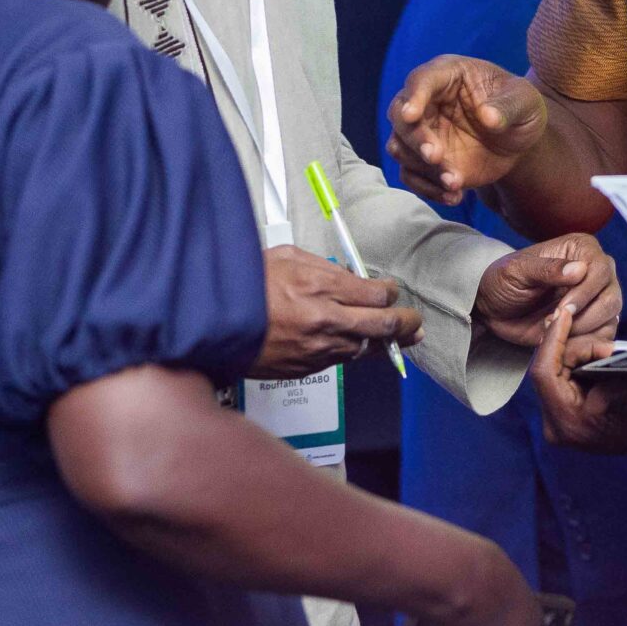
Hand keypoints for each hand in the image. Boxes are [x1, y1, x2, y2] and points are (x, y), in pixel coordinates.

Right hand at [253, 246, 421, 378]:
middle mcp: (325, 321)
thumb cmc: (245, 285)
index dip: (390, 293)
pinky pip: (342, 361)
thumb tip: (350, 277)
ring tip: (406, 339)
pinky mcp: (305, 368)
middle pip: (383, 325)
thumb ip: (324, 267)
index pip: (376, 295)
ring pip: (367, 349)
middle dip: (405, 323)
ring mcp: (316, 349)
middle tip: (415, 321)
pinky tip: (366, 347)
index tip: (391, 291)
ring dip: (388, 343)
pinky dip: (357, 352)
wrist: (211, 322)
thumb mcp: (287, 257)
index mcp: (320, 288)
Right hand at [387, 56, 547, 203]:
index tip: (411, 114)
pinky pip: (412, 175)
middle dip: (414, 138)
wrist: (519, 140)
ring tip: (454, 182)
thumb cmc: (520, 108)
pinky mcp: (424, 161)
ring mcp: (423, 132)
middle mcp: (428, 101)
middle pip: (399, 115)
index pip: (422, 79)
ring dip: (423, 167)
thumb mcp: (526, 101)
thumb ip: (509, 106)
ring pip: (400, 147)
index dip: (414, 96)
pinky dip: (429, 188)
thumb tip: (489, 117)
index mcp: (449, 75)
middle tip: (435, 156)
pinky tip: (454, 195)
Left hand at [477, 233, 619, 349]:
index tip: (562, 308)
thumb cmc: (504, 282)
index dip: (584, 293)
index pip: (601, 269)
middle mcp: (596, 270)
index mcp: (581, 248)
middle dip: (583, 316)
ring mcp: (598, 297)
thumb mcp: (517, 271)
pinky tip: (561, 340)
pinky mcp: (595, 321)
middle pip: (611, 297)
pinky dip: (584, 342)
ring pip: (610, 318)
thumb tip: (580, 269)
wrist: (494, 309)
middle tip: (553, 321)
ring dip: (582, 330)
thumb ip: (547, 268)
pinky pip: (604, 335)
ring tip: (552, 329)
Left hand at [529, 297, 626, 452]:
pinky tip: (599, 352)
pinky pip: (567, 378)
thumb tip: (576, 342)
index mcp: (570, 424)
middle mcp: (560, 427)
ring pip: (557, 372)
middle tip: (602, 338)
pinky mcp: (576, 414)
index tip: (564, 312)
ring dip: (578, 352)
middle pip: (547, 372)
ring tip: (608, 349)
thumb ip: (601, 367)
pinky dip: (582, 361)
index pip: (544, 374)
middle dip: (569, 346)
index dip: (553, 339)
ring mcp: (567, 422)